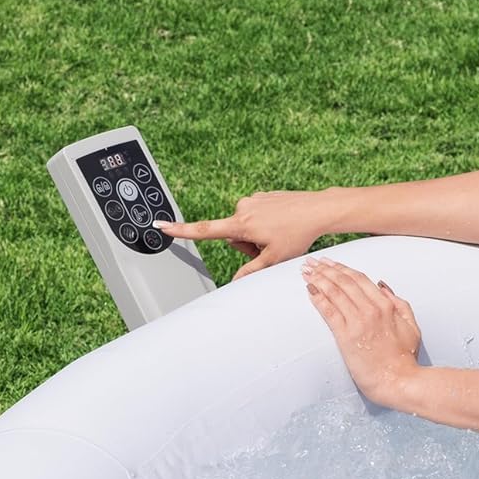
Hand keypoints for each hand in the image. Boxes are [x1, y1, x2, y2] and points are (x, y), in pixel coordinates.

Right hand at [156, 190, 325, 280]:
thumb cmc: (298, 233)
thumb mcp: (273, 259)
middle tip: (269, 244)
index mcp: (241, 224)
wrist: (318, 209)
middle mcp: (242, 208)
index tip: (161, 226)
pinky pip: (254, 214)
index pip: (204, 230)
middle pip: (231, 234)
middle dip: (246, 243)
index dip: (181, 230)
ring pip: (243, 225)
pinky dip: (264, 221)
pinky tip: (281, 223)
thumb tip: (235, 283)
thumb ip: (250, 272)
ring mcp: (252, 200)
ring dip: (256, 233)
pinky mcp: (261, 195)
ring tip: (278, 233)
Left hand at [301, 258, 421, 406]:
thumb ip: (400, 304)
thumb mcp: (411, 326)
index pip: (359, 278)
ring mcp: (358, 322)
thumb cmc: (405, 358)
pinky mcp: (346, 337)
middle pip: (343, 282)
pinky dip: (318, 298)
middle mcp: (371, 309)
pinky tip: (309, 290)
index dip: (341, 268)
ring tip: (305, 271)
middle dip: (325, 269)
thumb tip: (382, 286)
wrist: (399, 381)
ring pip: (334, 293)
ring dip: (318, 279)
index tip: (329, 262)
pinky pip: (329, 312)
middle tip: (311, 262)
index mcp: (386, 305)